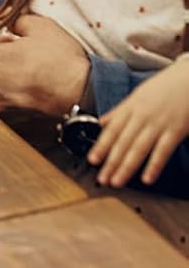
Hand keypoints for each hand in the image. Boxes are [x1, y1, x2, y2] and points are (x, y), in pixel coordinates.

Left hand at [0, 13, 89, 116]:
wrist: (82, 92)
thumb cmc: (63, 60)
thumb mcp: (42, 27)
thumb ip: (18, 21)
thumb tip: (8, 21)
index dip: (13, 46)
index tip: (28, 52)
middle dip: (10, 66)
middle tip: (32, 68)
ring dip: (10, 85)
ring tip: (33, 83)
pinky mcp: (7, 115)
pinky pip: (2, 105)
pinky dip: (13, 101)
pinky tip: (29, 96)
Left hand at [89, 56, 188, 187]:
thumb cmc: (165, 86)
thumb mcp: (138, 95)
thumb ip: (119, 111)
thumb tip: (102, 122)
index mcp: (131, 107)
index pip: (111, 130)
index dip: (100, 146)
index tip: (92, 160)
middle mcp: (141, 116)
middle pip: (122, 142)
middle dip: (110, 162)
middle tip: (101, 179)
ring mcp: (158, 123)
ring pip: (138, 148)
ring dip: (126, 166)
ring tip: (117, 181)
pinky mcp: (176, 130)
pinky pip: (163, 150)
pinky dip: (154, 165)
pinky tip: (146, 179)